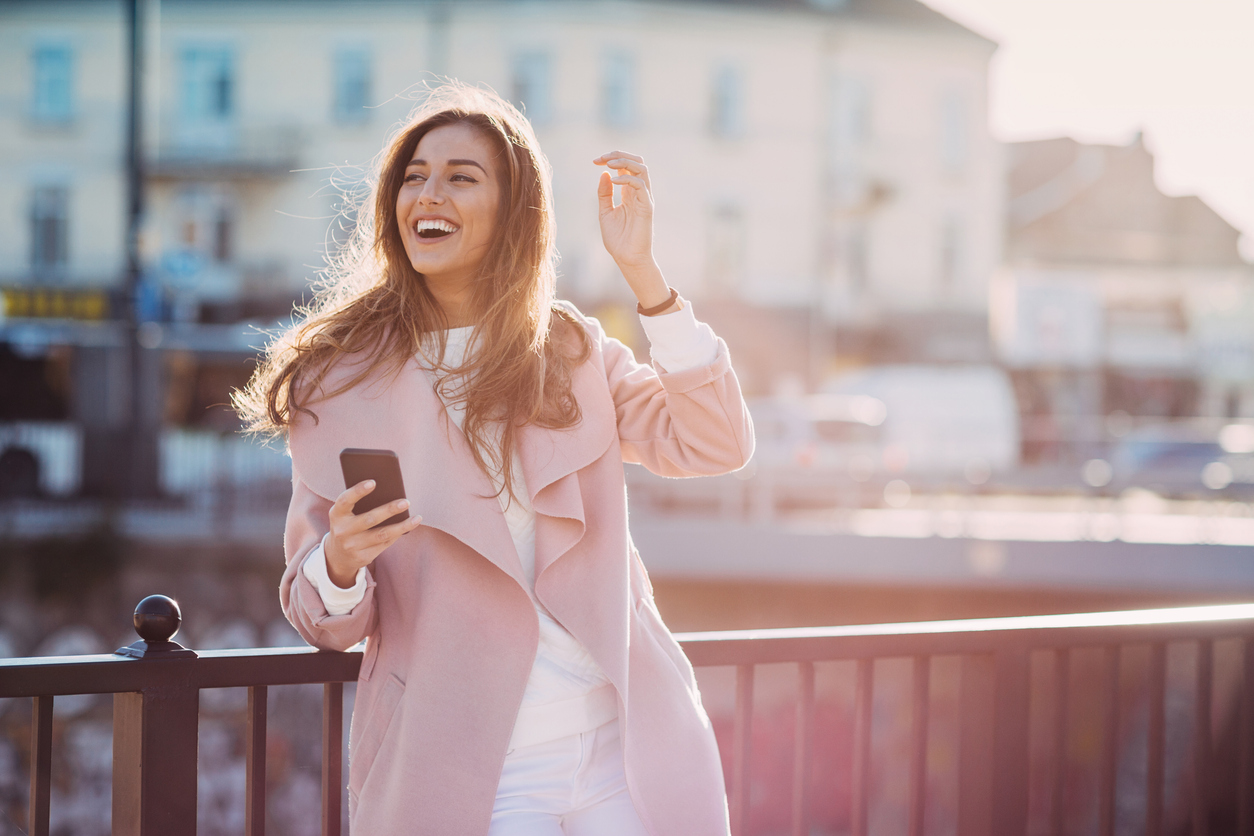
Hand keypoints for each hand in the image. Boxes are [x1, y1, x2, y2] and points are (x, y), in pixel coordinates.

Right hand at [323, 480, 421, 588]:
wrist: (337, 556)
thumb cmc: (348, 525)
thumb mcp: (346, 514)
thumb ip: (359, 504)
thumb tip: (389, 490)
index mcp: (337, 515)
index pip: (345, 500)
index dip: (358, 491)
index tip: (373, 482)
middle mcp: (342, 531)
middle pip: (369, 519)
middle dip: (389, 510)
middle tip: (406, 502)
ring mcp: (352, 546)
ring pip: (382, 534)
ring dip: (402, 526)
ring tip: (417, 518)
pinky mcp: (362, 557)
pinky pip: (385, 544)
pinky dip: (398, 534)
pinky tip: (409, 526)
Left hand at [594, 151, 672, 310]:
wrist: (626, 258)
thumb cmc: (617, 239)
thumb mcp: (605, 212)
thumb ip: (604, 194)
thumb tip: (604, 173)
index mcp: (629, 193)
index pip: (625, 166)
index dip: (611, 158)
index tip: (595, 161)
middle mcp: (639, 193)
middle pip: (636, 162)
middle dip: (619, 155)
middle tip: (601, 158)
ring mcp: (644, 198)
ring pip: (642, 169)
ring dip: (624, 162)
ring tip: (608, 164)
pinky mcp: (647, 207)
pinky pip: (640, 185)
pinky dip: (627, 179)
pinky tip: (613, 181)